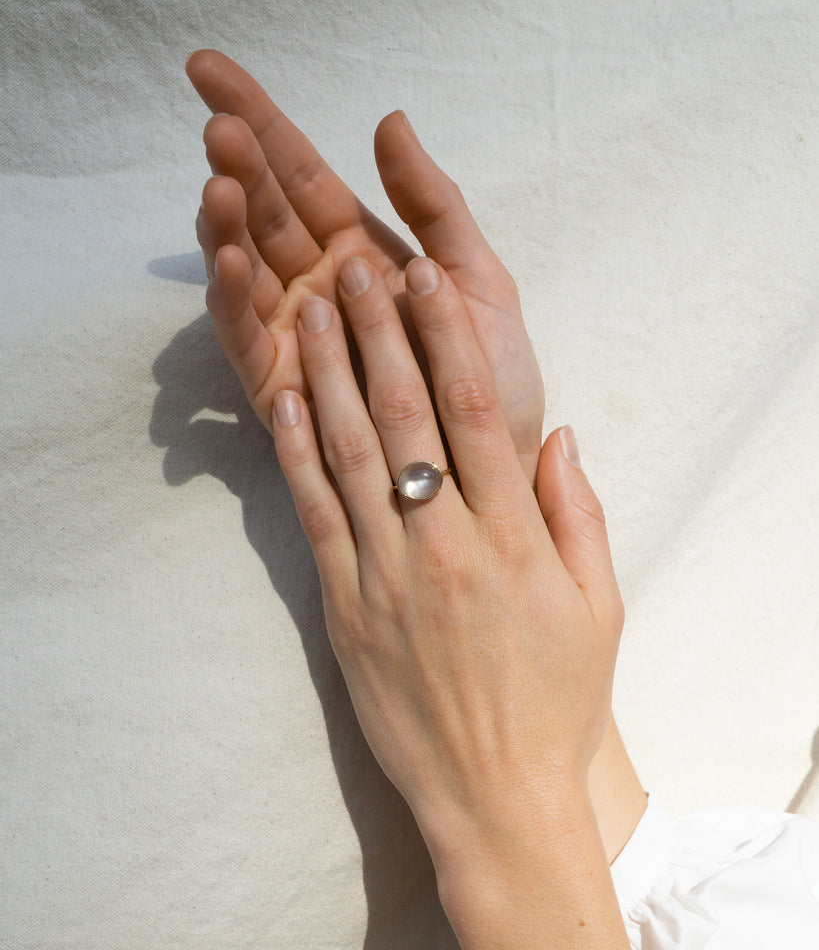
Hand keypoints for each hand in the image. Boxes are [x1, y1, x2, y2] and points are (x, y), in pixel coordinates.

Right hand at [185, 50, 543, 482]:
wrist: (499, 468)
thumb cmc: (491, 379)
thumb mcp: (476, 278)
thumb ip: (435, 205)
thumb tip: (389, 120)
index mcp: (363, 253)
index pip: (302, 176)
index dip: (260, 122)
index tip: (210, 70)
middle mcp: (320, 288)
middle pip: (266, 214)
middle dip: (239, 167)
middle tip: (218, 128)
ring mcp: (295, 337)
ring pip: (246, 269)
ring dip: (227, 227)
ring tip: (220, 188)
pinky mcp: (280, 389)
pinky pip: (247, 338)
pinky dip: (232, 301)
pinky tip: (230, 264)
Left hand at [271, 254, 626, 947]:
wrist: (494, 793)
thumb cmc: (554, 698)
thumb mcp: (599, 605)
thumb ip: (579, 513)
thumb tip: (559, 433)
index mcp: (512, 537)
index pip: (474, 413)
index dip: (446, 335)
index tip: (426, 278)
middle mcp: (445, 542)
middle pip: (404, 415)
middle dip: (377, 332)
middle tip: (353, 265)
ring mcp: (386, 574)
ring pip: (350, 453)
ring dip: (326, 375)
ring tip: (308, 310)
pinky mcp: (343, 607)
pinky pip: (314, 516)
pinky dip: (296, 455)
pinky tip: (283, 402)